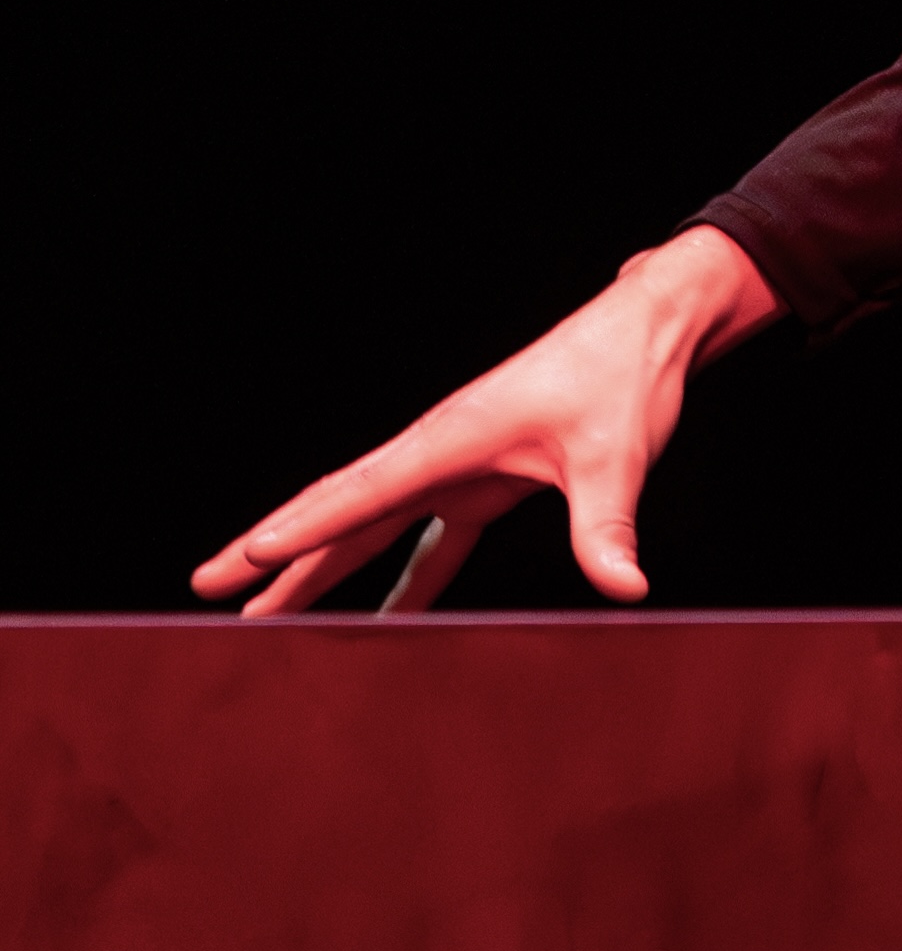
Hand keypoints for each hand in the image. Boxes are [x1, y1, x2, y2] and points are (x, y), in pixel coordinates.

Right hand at [191, 227, 783, 615]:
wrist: (647, 331)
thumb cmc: (623, 377)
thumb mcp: (618, 456)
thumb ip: (608, 526)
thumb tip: (623, 588)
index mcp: (450, 440)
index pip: (361, 494)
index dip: (304, 529)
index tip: (246, 560)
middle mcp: (439, 452)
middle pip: (337, 508)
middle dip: (272, 550)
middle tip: (205, 589)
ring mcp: (458, 466)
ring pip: (371, 524)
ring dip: (321, 567)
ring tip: (266, 613)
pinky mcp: (488, 478)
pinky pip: (431, 536)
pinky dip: (407, 577)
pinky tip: (391, 618)